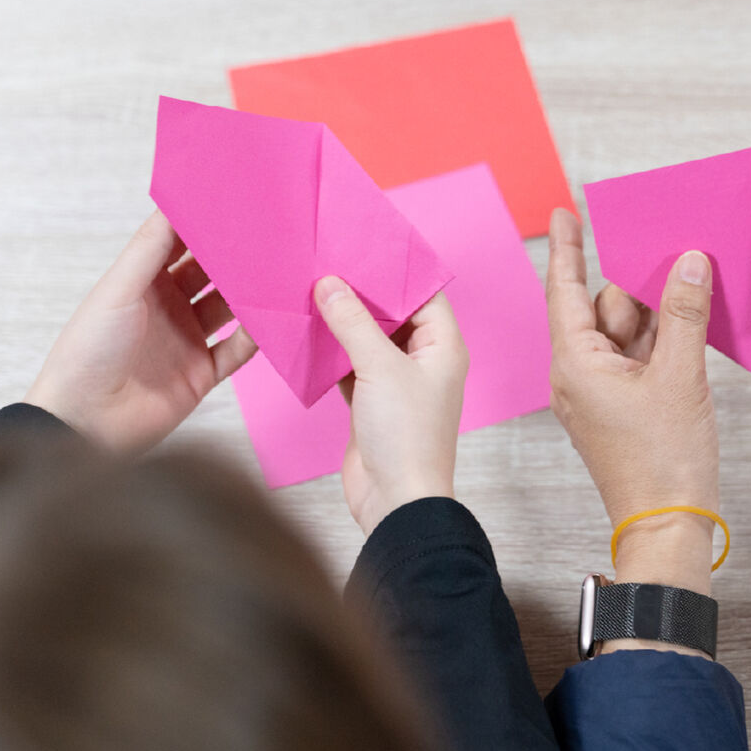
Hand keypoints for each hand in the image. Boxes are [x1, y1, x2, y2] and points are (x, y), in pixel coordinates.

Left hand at [23, 211, 256, 451]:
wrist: (85, 424)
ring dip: (251, 293)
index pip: (179, 244)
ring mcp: (187, 340)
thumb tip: (177, 202)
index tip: (235, 200)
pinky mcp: (203, 374)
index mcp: (142, 283)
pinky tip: (275, 320)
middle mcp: (168, 307)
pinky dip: (257, 336)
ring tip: (280, 271)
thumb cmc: (88, 351)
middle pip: (211, 274)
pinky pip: (239, 350)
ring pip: (230, 308)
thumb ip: (150, 248)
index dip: (204, 223)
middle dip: (236, 255)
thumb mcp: (118, 290)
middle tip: (268, 233)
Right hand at [314, 277, 466, 535]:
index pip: (423, 295)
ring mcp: (397, 384)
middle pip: (392, 315)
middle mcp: (424, 362)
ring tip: (311, 291)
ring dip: (343, 323)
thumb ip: (354, 323)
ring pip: (368, 341)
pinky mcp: (371, 403)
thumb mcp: (379, 369)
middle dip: (361, 295)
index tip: (361, 248)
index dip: (394, 272)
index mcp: (443, 348)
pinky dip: (331, 353)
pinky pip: (350, 366)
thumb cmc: (406, 437)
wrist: (395, 501)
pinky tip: (307, 334)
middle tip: (328, 265)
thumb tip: (331, 284)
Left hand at [545, 209, 718, 598]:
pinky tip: (692, 320)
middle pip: (604, 308)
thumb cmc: (662, 462)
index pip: (566, 290)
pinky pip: (638, 359)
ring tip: (694, 282)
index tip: (565, 211)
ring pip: (626, 333)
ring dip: (657, 311)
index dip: (567, 248)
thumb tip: (689, 262)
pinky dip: (661, 339)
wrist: (669, 527)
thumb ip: (683, 313)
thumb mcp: (679, 375)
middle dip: (638, 282)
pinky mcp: (623, 409)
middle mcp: (579, 376)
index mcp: (575, 364)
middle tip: (676, 248)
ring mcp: (601, 394)